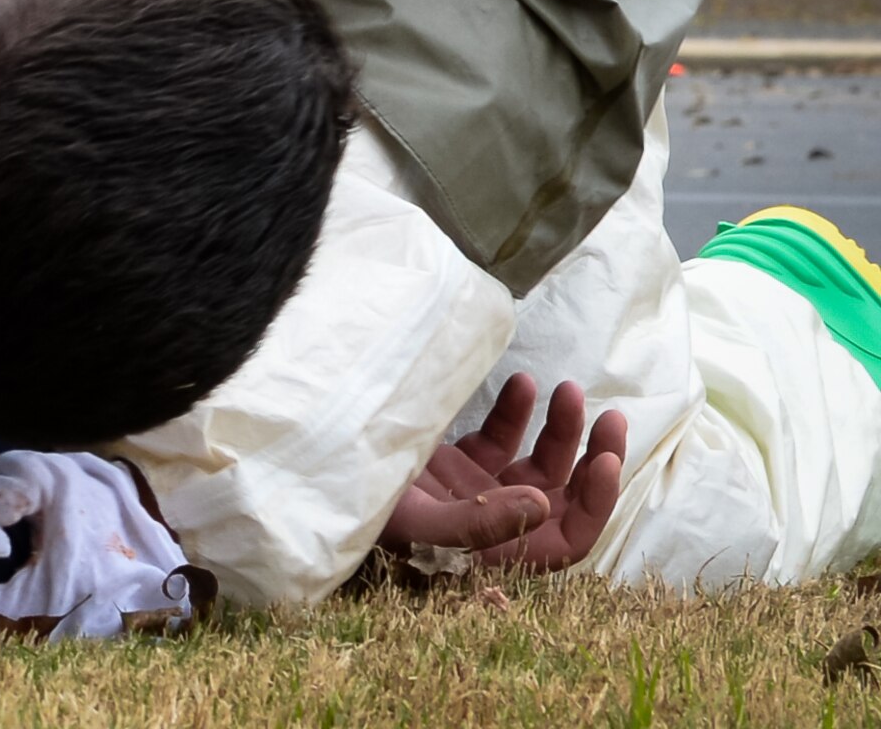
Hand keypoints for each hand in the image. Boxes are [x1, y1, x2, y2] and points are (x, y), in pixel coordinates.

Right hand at [380, 375, 626, 571]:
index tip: (605, 459)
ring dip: (561, 429)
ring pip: (540, 463)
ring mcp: (479, 491)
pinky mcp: (459, 462)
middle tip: (612, 418)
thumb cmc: (367, 514)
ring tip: (567, 388)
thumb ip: (480, 522)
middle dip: (594, 459)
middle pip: (564, 498)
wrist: (325, 481)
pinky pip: (501, 438)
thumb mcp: (420, 524)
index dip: (594, 504)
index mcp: (496, 553)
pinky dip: (516, 412)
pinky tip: (523, 384)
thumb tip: (542, 502)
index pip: (566, 539)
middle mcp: (497, 524)